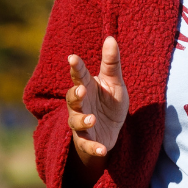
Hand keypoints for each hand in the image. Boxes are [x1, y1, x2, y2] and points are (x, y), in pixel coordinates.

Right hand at [66, 37, 126, 169]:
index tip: (73, 58)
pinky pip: (87, 144)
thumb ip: (111, 63)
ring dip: (82, 120)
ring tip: (92, 119)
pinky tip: (102, 150)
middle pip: (72, 98)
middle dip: (75, 94)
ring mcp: (81, 123)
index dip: (76, 67)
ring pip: (75, 121)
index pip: (80, 76)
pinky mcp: (87, 140)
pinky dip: (93, 147)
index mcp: (87, 87)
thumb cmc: (109, 103)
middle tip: (81, 89)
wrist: (111, 131)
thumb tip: (110, 38)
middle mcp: (80, 105)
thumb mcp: (115, 83)